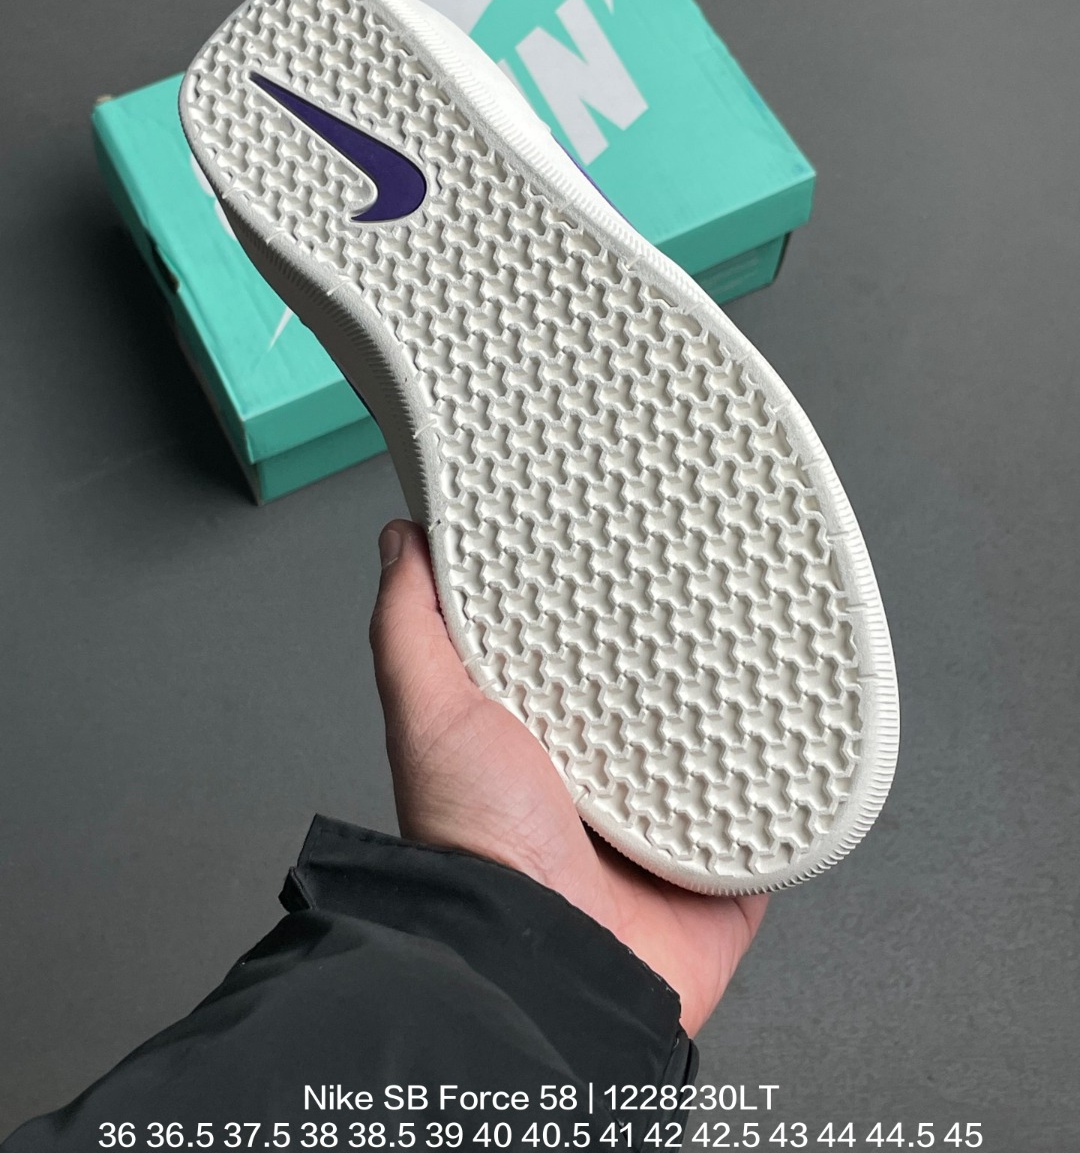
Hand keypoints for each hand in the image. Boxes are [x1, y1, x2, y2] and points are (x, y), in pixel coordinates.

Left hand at [369, 520, 766, 1035]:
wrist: (544, 961)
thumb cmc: (475, 846)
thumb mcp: (430, 714)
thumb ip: (411, 627)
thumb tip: (402, 541)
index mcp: (537, 739)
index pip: (573, 651)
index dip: (591, 604)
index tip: (616, 547)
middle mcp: (602, 779)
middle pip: (653, 695)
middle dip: (678, 648)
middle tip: (708, 583)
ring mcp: (665, 824)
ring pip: (719, 744)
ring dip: (742, 707)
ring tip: (770, 639)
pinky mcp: (724, 866)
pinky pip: (775, 811)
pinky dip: (793, 778)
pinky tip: (810, 727)